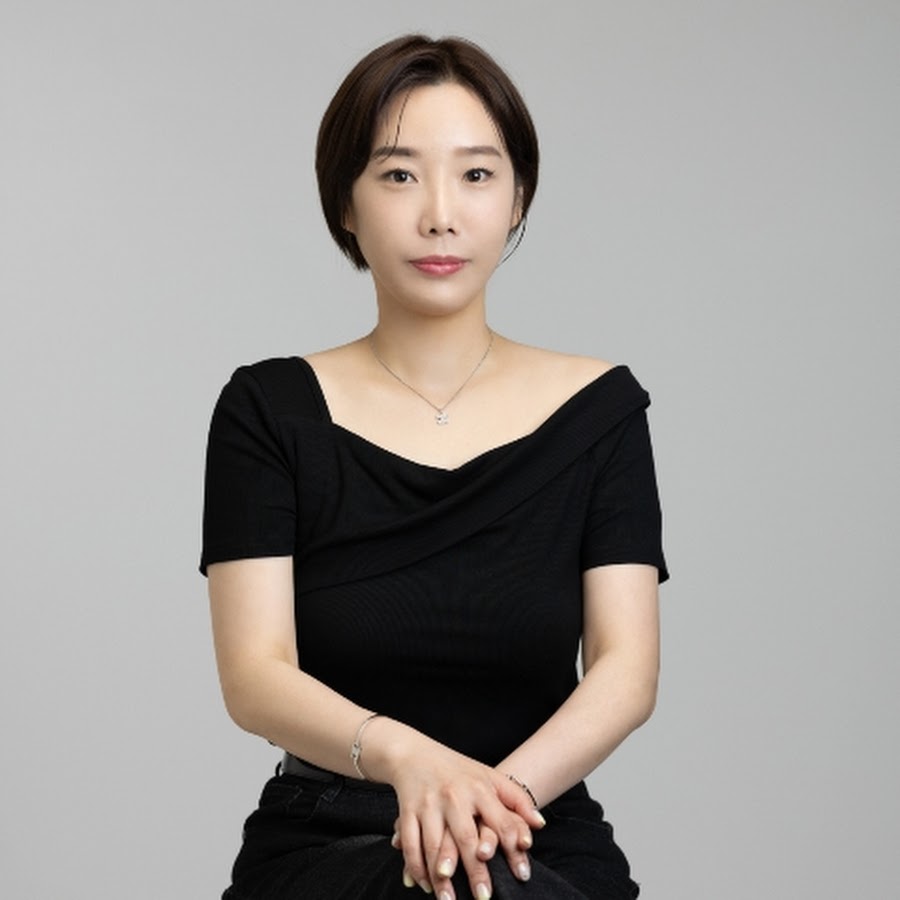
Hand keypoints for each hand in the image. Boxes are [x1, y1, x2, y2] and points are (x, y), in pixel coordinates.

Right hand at [387, 751, 544, 898]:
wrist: (415, 753)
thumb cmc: (458, 770)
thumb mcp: (490, 777)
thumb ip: (517, 800)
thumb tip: (539, 825)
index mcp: (479, 788)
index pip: (501, 820)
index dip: (513, 848)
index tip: (521, 875)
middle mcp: (454, 796)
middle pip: (466, 837)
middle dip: (475, 871)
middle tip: (484, 898)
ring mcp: (429, 804)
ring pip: (434, 845)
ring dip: (441, 877)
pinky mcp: (407, 811)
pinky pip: (410, 844)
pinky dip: (416, 867)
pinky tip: (425, 884)